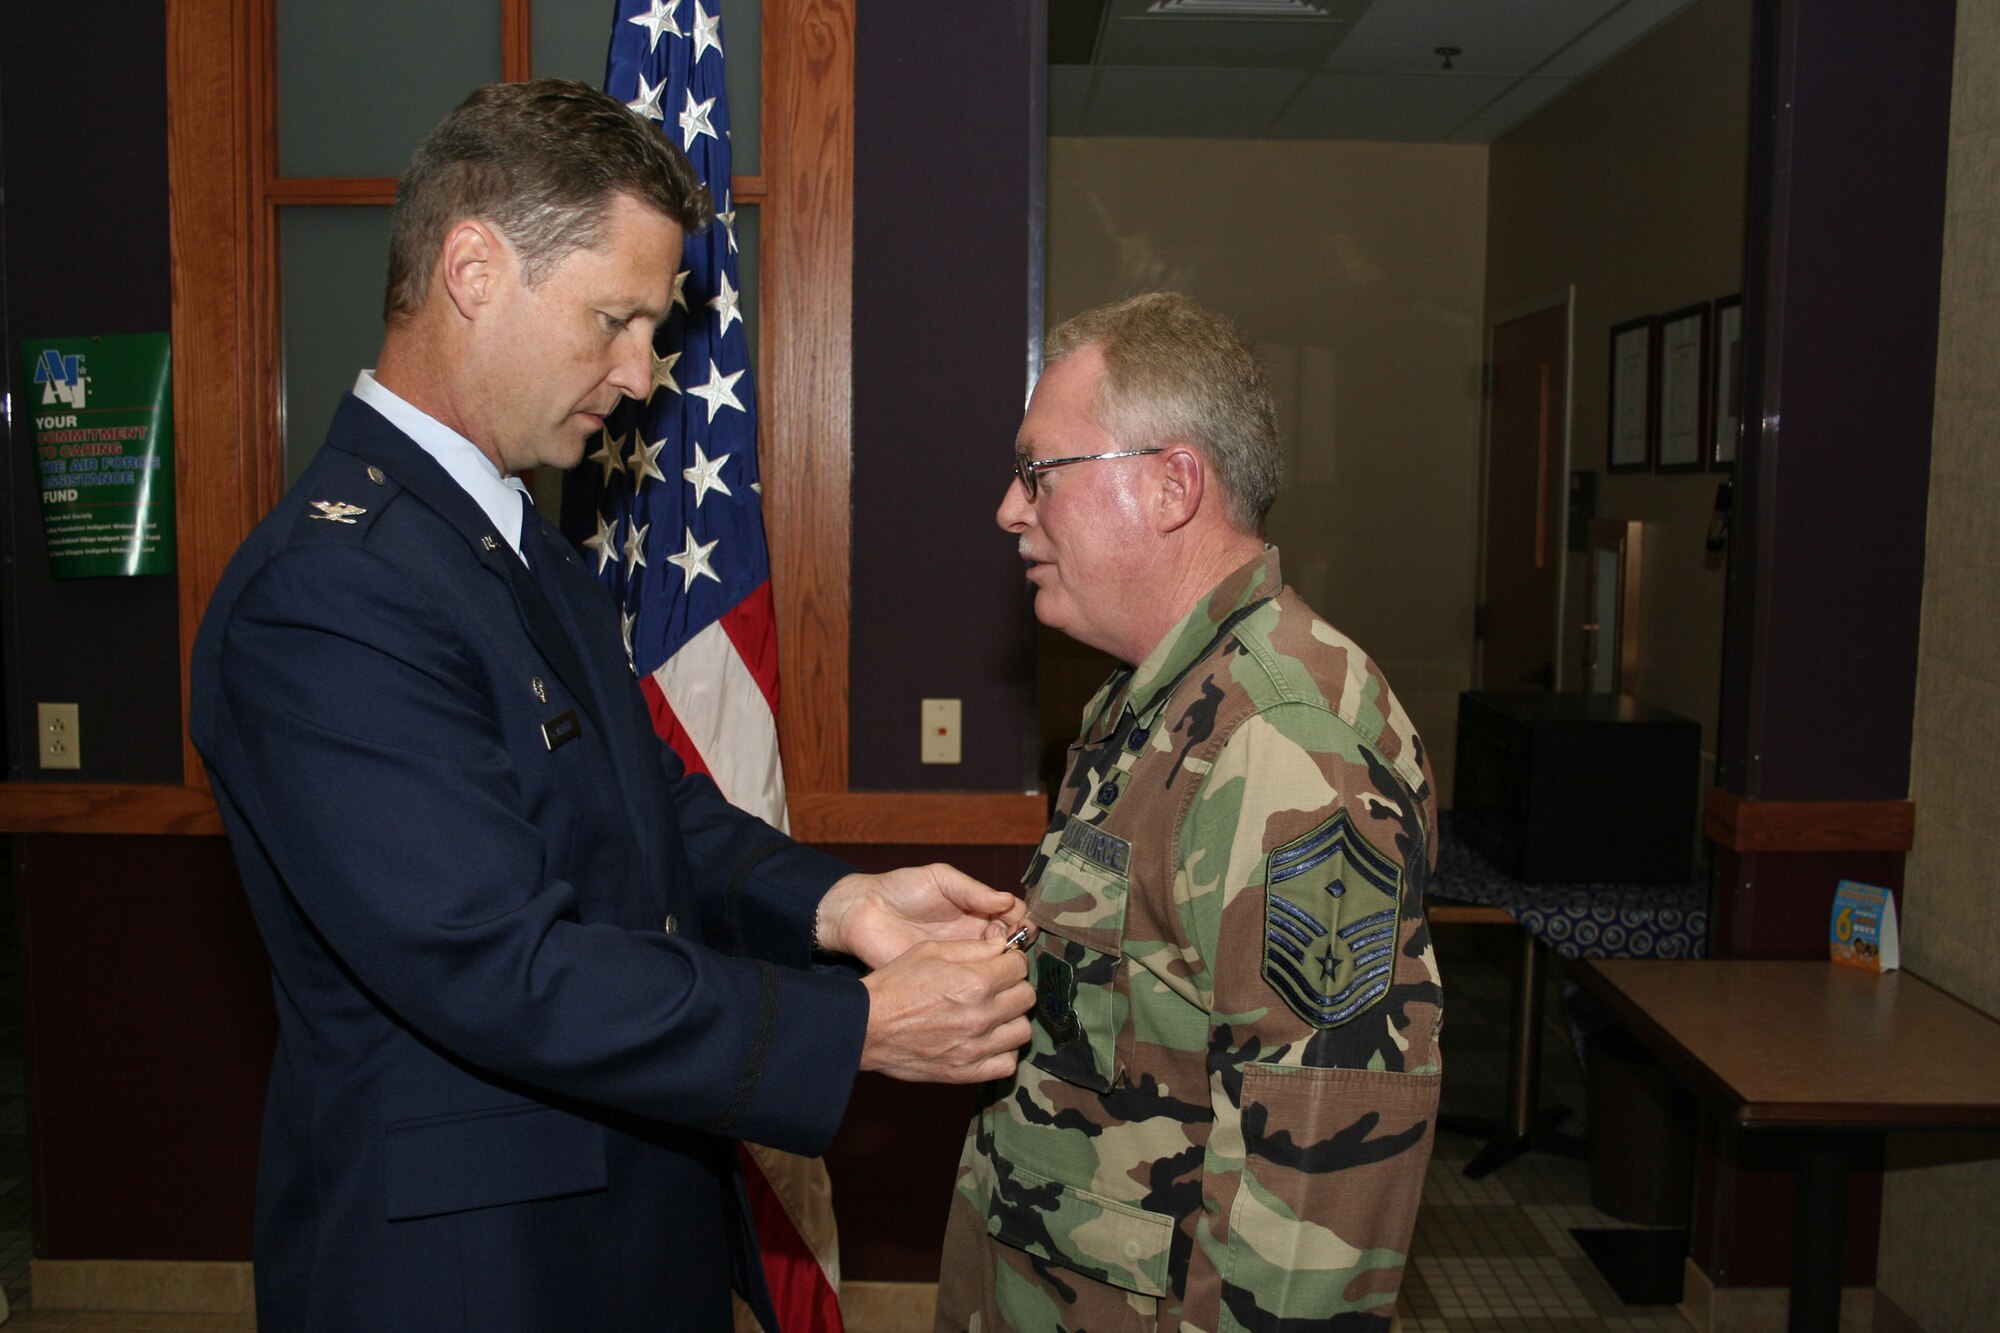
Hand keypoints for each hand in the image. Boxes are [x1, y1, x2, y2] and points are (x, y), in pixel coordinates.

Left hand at [816, 863, 1031, 969]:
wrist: (863, 912)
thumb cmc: (901, 888)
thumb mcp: (940, 879)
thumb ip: (973, 890)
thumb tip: (1007, 899)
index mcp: (977, 909)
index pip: (1013, 916)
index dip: (1023, 921)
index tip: (1024, 926)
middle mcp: (973, 935)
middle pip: (1010, 944)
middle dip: (1017, 944)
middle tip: (1011, 944)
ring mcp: (959, 959)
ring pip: (994, 967)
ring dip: (1002, 965)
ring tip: (998, 959)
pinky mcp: (943, 977)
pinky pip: (968, 984)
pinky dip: (981, 984)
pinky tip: (983, 979)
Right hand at [859, 939, 1034, 1083]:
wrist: (866, 1027)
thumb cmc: (895, 984)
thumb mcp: (930, 951)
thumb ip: (972, 948)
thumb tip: (1004, 946)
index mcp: (974, 981)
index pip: (1020, 966)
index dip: (1010, 961)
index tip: (1000, 964)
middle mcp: (981, 1015)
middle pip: (1027, 996)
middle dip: (1013, 987)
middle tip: (996, 988)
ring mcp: (976, 1047)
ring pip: (1023, 1030)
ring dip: (1011, 1019)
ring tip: (992, 1014)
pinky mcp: (967, 1072)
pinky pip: (1007, 1063)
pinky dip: (1002, 1052)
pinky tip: (987, 1040)